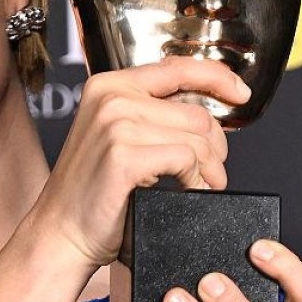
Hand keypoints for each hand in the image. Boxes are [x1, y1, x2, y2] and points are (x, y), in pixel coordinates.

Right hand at [31, 57, 250, 270]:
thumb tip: (205, 114)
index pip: (177, 68)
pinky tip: (188, 191)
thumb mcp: (117, 139)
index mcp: (108, 85)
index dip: (218, 78)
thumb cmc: (92, 195)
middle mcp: (111, 97)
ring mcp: (116, 124)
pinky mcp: (124, 155)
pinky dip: (195, 180)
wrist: (61, 233)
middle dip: (215, 146)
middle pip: (196, 112)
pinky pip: (186, 159)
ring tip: (202, 185)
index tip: (240, 92)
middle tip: (212, 172)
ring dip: (209, 167)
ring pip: (196, 136)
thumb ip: (151, 115)